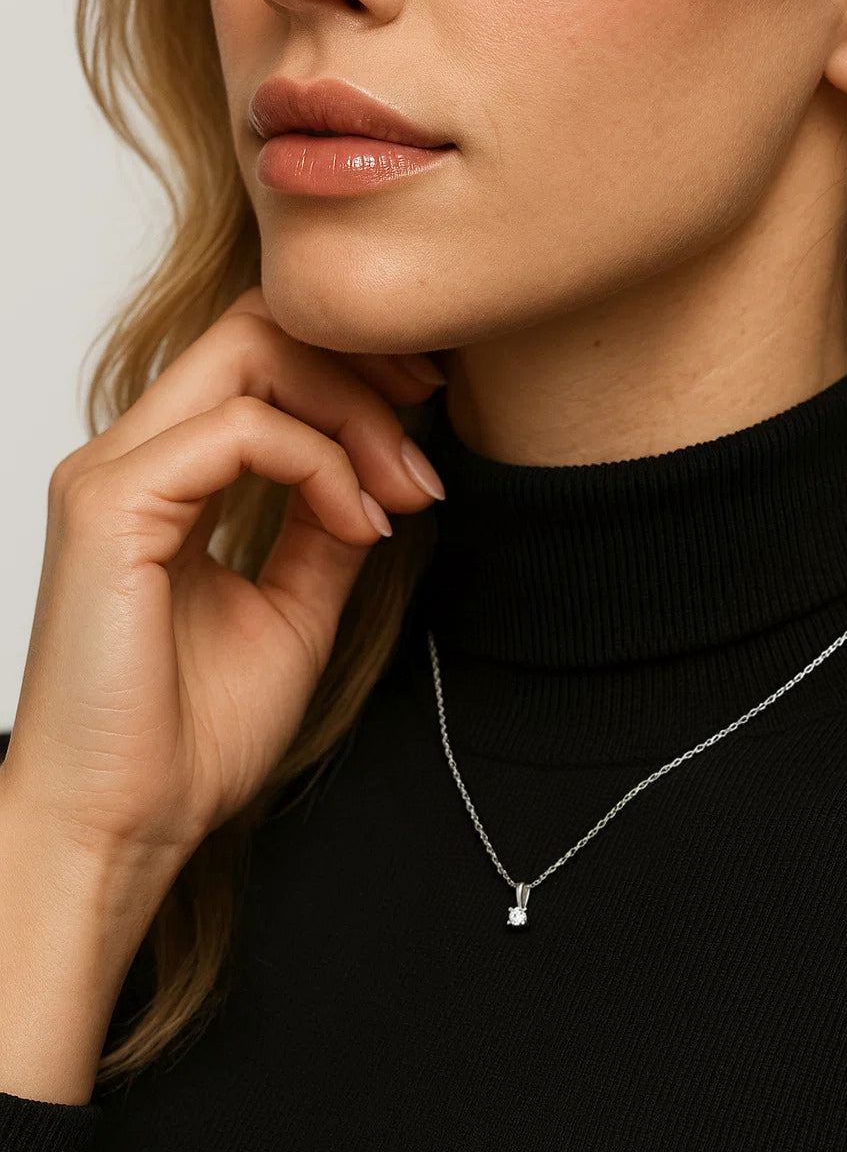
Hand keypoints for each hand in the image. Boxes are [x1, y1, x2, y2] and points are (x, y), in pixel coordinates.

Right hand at [0, 285, 445, 954]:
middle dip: (364, 368)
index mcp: (163, 476)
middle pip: (257, 328)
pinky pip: (242, 431)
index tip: (429, 414)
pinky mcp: (112, 505)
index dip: (353, 366)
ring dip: (355, 414)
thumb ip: (327, 527)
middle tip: (429, 436)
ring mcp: (113, 473)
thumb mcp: (294, 608)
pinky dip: (322, 464)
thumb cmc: (188, 736)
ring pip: (251, 353)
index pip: (257, 356)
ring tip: (405, 493)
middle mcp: (132, 456)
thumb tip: (381, 469)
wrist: (126, 823)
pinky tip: (359, 523)